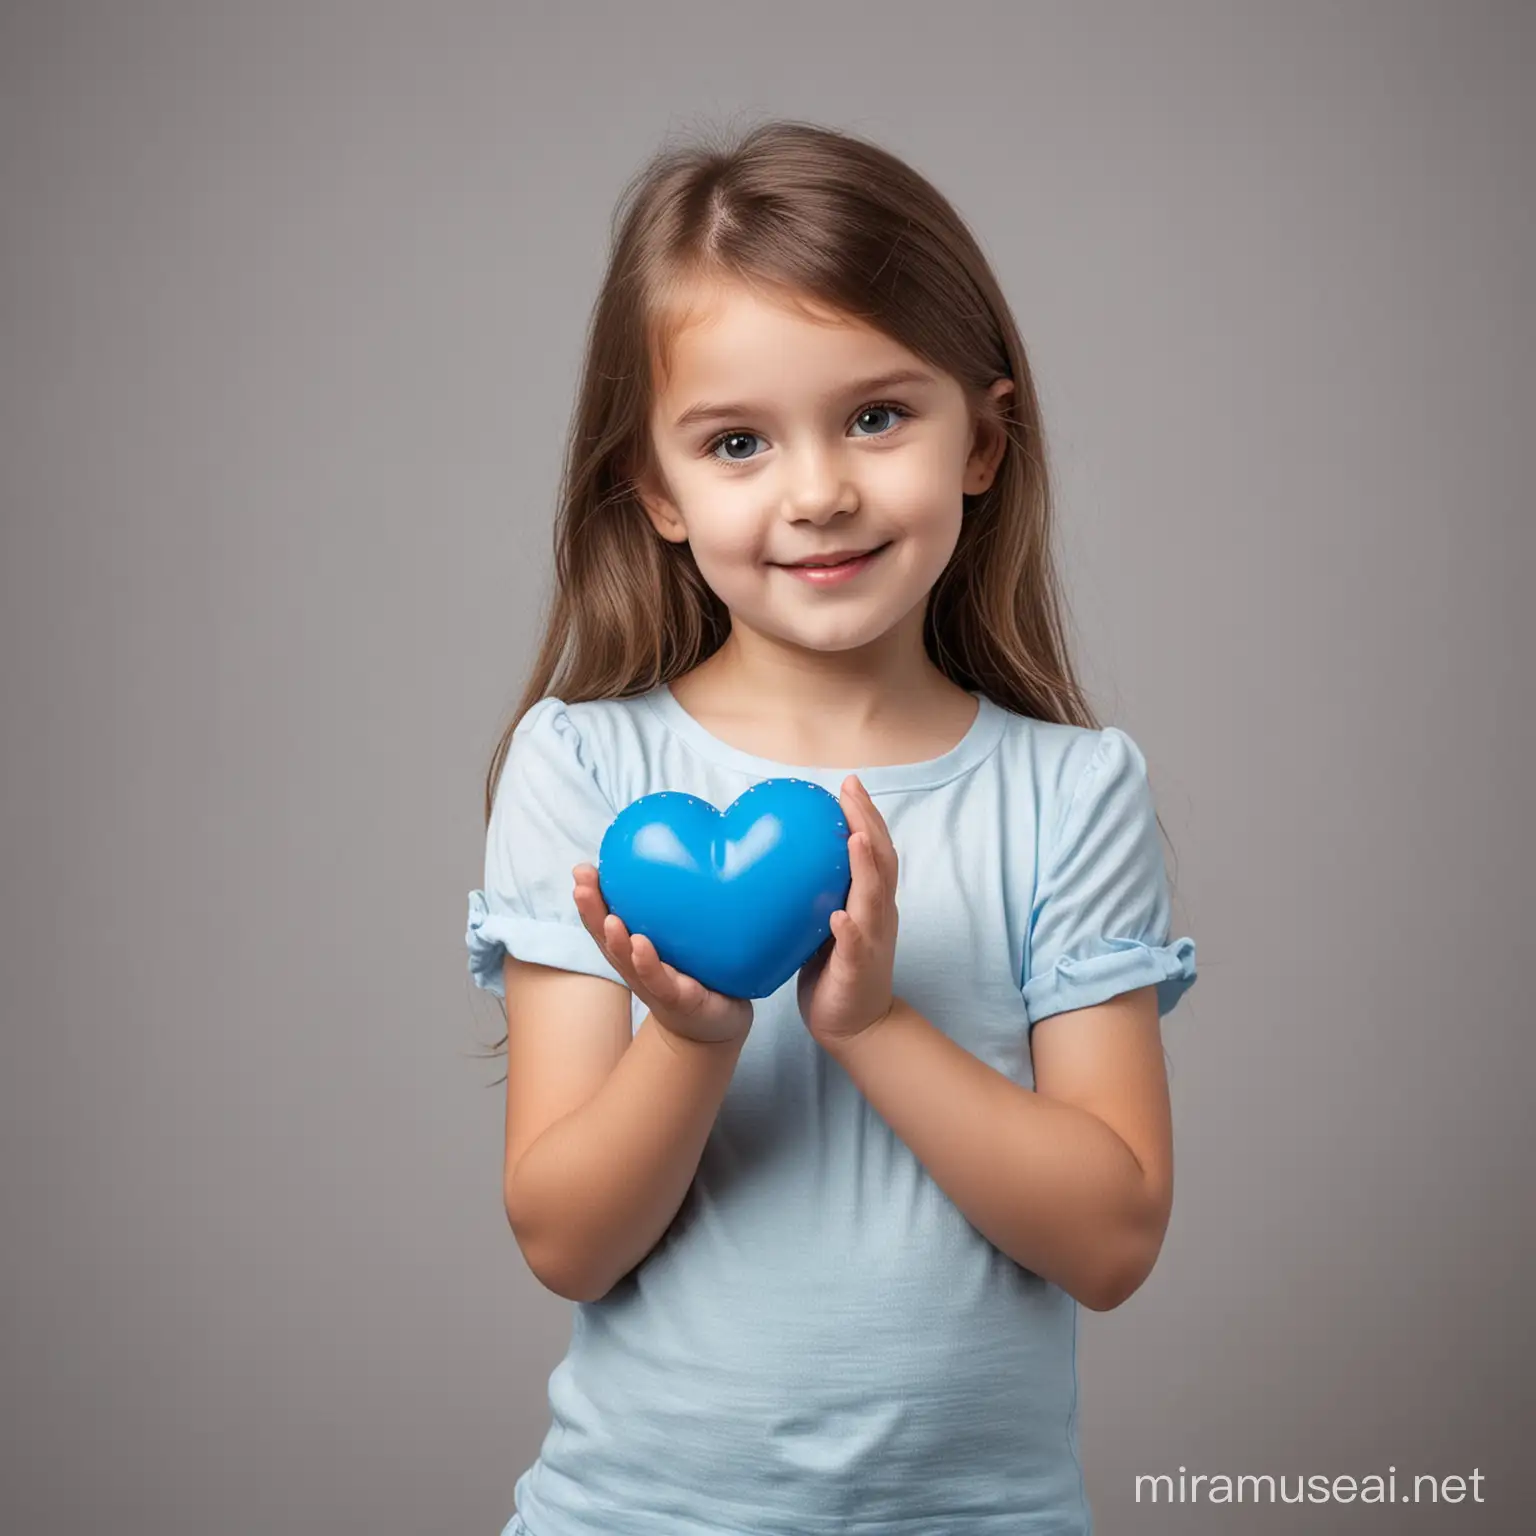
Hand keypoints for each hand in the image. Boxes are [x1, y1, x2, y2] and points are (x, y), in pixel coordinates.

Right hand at [572, 863, 753, 1046]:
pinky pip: (662, 981)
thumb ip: (679, 901)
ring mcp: (656, 984)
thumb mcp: (684, 936)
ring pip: (629, 962)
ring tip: (611, 919)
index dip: (590, 898)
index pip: (605, 919)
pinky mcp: (680, 999)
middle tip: (582, 884)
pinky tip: (642, 945)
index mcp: (634, 948)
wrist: (716, 1024)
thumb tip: (692, 848)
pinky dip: (648, 964)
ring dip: (616, 940)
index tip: (582, 870)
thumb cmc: (699, 972)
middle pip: (607, 938)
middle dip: (592, 911)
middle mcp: (637, 966)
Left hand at [796, 774, 898, 1053]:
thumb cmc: (839, 970)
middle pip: (882, 861)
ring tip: (855, 838)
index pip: (875, 849)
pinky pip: (856, 948)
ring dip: (866, 868)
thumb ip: (824, 889)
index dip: (865, 815)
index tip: (849, 784)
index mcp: (871, 901)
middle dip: (868, 823)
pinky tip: (838, 916)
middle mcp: (878, 915)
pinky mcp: (857, 971)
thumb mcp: (832, 920)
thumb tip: (795, 853)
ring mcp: (871, 942)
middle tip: (852, 791)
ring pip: (874, 899)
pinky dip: (850, 931)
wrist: (858, 1027)